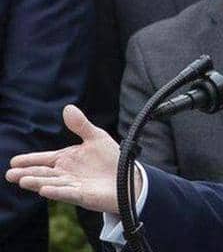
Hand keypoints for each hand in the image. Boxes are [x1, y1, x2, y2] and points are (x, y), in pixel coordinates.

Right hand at [5, 105, 135, 214]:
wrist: (129, 178)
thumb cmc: (111, 159)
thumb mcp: (96, 137)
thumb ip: (81, 125)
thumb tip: (67, 108)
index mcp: (65, 159)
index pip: (44, 159)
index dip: (29, 160)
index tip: (14, 161)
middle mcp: (66, 174)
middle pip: (43, 173)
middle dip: (26, 173)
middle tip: (10, 174)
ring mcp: (73, 186)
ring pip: (52, 183)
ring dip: (37, 182)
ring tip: (22, 180)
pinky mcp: (84, 196)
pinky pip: (68, 194)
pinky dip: (57, 192)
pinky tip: (45, 190)